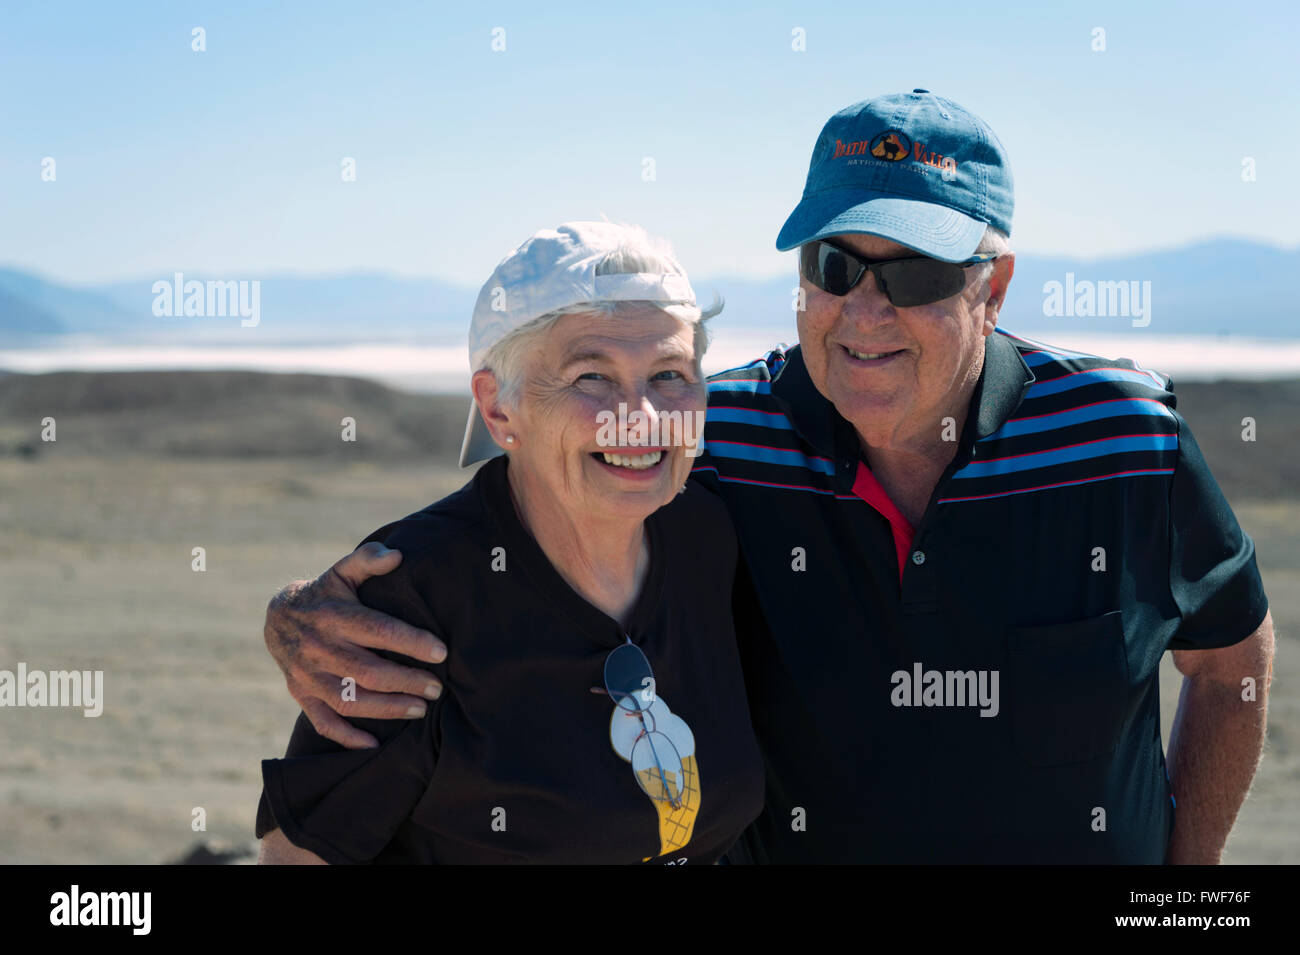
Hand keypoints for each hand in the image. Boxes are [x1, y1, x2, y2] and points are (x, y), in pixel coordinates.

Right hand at [263, 542, 447, 748]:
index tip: (441, 652)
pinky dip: (347, 736)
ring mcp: (307, 675)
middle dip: (407, 682)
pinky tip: (375, 745)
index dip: (410, 642)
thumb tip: (397, 556)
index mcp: (333, 616)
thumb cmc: (326, 593)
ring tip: (421, 710)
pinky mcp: (300, 694)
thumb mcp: (342, 570)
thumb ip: (367, 560)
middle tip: (438, 688)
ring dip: (387, 709)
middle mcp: (318, 647)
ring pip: (350, 700)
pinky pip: (322, 721)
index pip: (377, 631)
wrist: (277, 617)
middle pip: (368, 671)